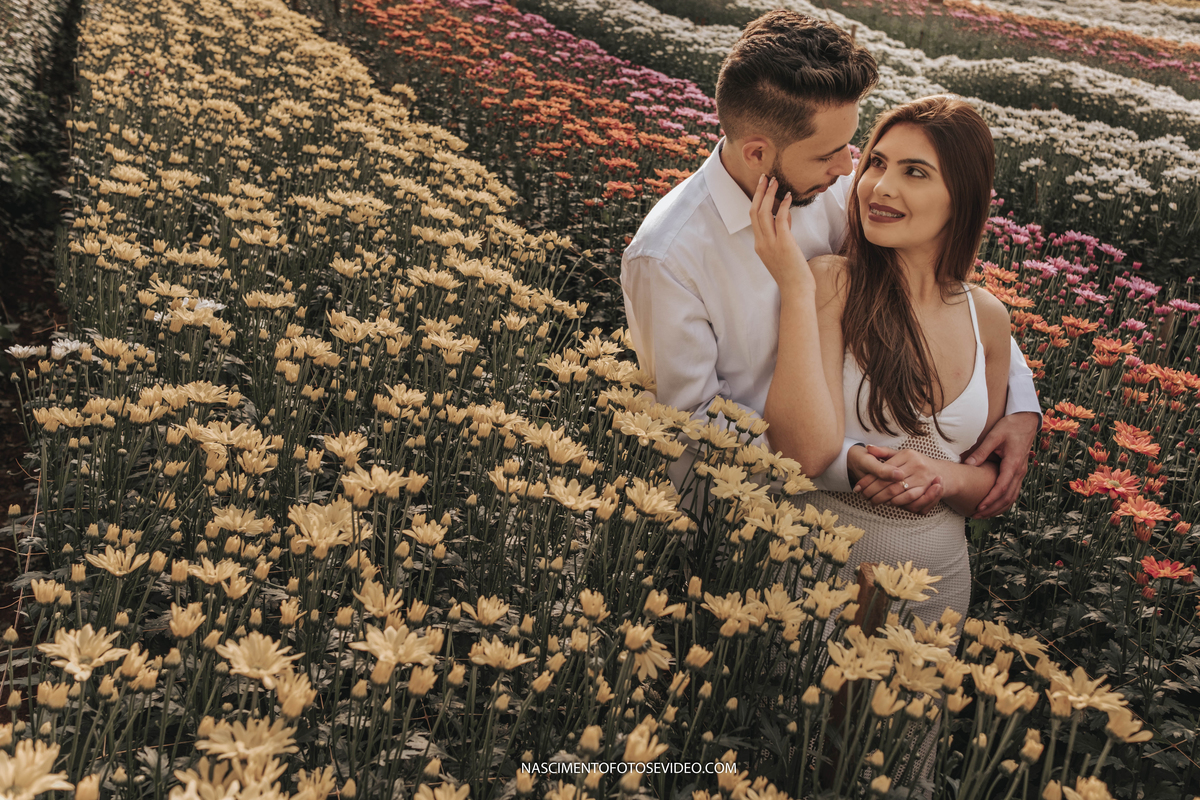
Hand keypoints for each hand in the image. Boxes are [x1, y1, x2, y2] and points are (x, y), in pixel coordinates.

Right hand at [749, 175, 811, 293]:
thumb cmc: (793, 274)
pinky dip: (782, 206)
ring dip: (769, 195)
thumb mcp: (785, 251)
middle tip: (765, 177)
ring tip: (775, 181)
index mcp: (759, 245)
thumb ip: (783, 233)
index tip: (763, 187)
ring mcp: (770, 244)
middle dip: (759, 192)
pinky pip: (779, 219)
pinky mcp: (783, 243)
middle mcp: (761, 243)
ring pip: (763, 213)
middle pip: (754, 212)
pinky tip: (787, 197)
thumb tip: (785, 215)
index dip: (757, 200)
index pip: (754, 218)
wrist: (796, 291)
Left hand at [853, 445, 944, 513]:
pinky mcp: (927, 489)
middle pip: (889, 481)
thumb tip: (868, 448)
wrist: (940, 472)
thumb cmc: (916, 463)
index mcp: (908, 454)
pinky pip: (910, 498)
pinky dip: (898, 502)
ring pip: (898, 491)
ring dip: (884, 498)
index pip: (883, 469)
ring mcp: (923, 477)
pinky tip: (889, 503)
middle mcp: (916, 465)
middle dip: (874, 491)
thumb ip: (884, 452)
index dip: (869, 479)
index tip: (858, 487)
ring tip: (873, 501)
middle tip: (864, 496)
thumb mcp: (901, 455)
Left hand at [963, 411, 1037, 516]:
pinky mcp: (1018, 472)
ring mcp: (1020, 473)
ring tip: (983, 514)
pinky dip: (1004, 501)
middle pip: (1007, 497)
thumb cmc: (1010, 427)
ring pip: (1012, 496)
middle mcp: (1019, 471)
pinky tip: (994, 505)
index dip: (990, 500)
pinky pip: (1013, 491)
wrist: (1026, 421)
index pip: (1002, 488)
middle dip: (992, 509)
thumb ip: (981, 451)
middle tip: (976, 516)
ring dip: (998, 508)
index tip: (979, 507)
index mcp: (1013, 464)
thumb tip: (968, 464)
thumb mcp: (994, 436)